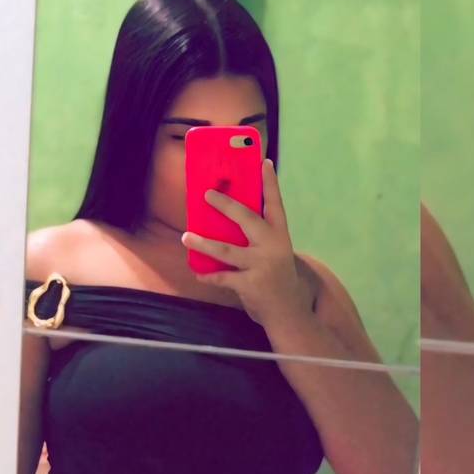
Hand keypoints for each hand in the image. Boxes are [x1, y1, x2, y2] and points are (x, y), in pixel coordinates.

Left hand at [181, 159, 312, 328]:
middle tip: (207, 195)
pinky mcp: (251, 284)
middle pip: (247, 219)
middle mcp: (273, 246)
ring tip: (186, 237)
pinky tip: (197, 272)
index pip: (275, 204)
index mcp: (279, 234)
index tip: (264, 162)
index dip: (270, 183)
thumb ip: (257, 236)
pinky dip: (208, 275)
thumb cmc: (275, 276)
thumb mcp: (274, 252)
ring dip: (203, 243)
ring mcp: (262, 265)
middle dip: (226, 205)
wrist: (288, 311)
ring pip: (226, 251)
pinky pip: (222, 277)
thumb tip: (226, 218)